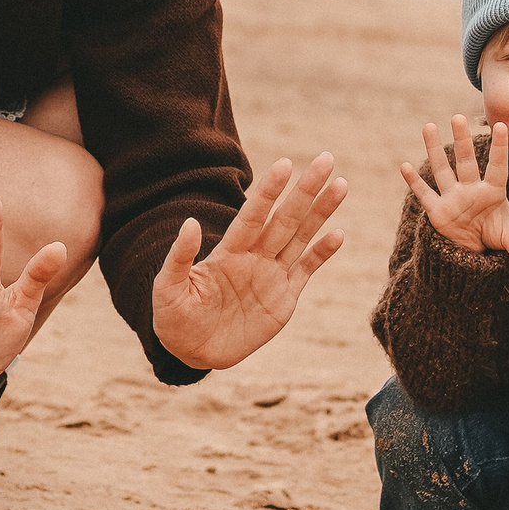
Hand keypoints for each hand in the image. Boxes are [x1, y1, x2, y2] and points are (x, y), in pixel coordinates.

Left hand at [151, 153, 346, 370]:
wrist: (192, 350)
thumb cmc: (175, 317)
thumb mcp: (168, 288)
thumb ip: (179, 257)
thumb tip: (189, 222)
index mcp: (228, 252)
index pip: (253, 215)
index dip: (268, 192)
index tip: (283, 164)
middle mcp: (254, 257)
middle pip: (285, 218)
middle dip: (305, 190)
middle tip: (325, 159)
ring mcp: (272, 275)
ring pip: (301, 236)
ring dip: (321, 212)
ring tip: (340, 185)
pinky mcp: (284, 298)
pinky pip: (307, 270)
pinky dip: (322, 253)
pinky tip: (338, 234)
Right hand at [403, 115, 508, 259]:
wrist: (474, 250)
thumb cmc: (495, 235)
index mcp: (492, 193)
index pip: (497, 167)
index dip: (498, 148)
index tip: (501, 125)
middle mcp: (470, 190)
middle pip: (466, 161)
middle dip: (462, 140)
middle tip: (458, 117)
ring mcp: (452, 198)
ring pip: (442, 170)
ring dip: (435, 149)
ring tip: (429, 126)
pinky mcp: (437, 211)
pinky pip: (425, 194)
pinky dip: (415, 182)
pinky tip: (404, 166)